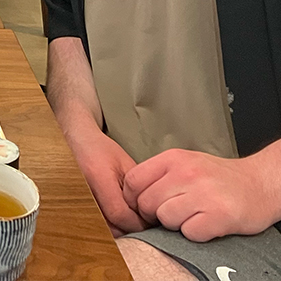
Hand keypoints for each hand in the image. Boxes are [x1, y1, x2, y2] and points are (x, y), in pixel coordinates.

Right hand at [72, 128, 148, 235]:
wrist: (77, 142)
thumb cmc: (102, 150)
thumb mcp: (125, 164)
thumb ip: (138, 190)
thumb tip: (151, 214)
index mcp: (98, 178)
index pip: (120, 215)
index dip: (139, 221)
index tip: (150, 216)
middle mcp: (84, 192)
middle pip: (112, 227)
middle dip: (131, 227)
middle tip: (142, 217)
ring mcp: (78, 201)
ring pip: (105, 231)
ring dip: (121, 228)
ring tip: (130, 214)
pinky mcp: (78, 207)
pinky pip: (98, 226)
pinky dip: (110, 225)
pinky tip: (118, 215)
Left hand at [124, 148, 279, 241]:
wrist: (259, 183)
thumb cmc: (218, 176)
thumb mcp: (185, 161)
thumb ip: (159, 173)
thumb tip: (132, 192)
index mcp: (173, 158)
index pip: (133, 179)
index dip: (132, 197)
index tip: (140, 205)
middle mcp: (186, 173)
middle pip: (147, 202)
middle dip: (152, 214)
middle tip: (166, 215)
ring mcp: (203, 194)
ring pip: (166, 218)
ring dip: (174, 224)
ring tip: (188, 217)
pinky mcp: (219, 216)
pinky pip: (189, 233)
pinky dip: (194, 233)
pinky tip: (203, 224)